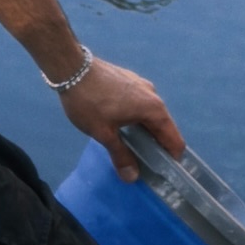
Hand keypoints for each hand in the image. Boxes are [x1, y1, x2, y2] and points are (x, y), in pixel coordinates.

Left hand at [55, 56, 185, 181]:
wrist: (70, 66)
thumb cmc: (88, 101)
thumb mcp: (103, 133)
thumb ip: (120, 155)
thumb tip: (132, 177)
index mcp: (153, 109)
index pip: (174, 140)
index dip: (172, 159)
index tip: (164, 174)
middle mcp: (153, 95)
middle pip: (163, 127)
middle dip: (156, 146)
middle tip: (144, 165)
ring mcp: (140, 84)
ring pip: (149, 114)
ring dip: (144, 131)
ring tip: (131, 147)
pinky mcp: (128, 80)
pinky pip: (139, 104)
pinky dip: (136, 117)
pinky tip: (120, 126)